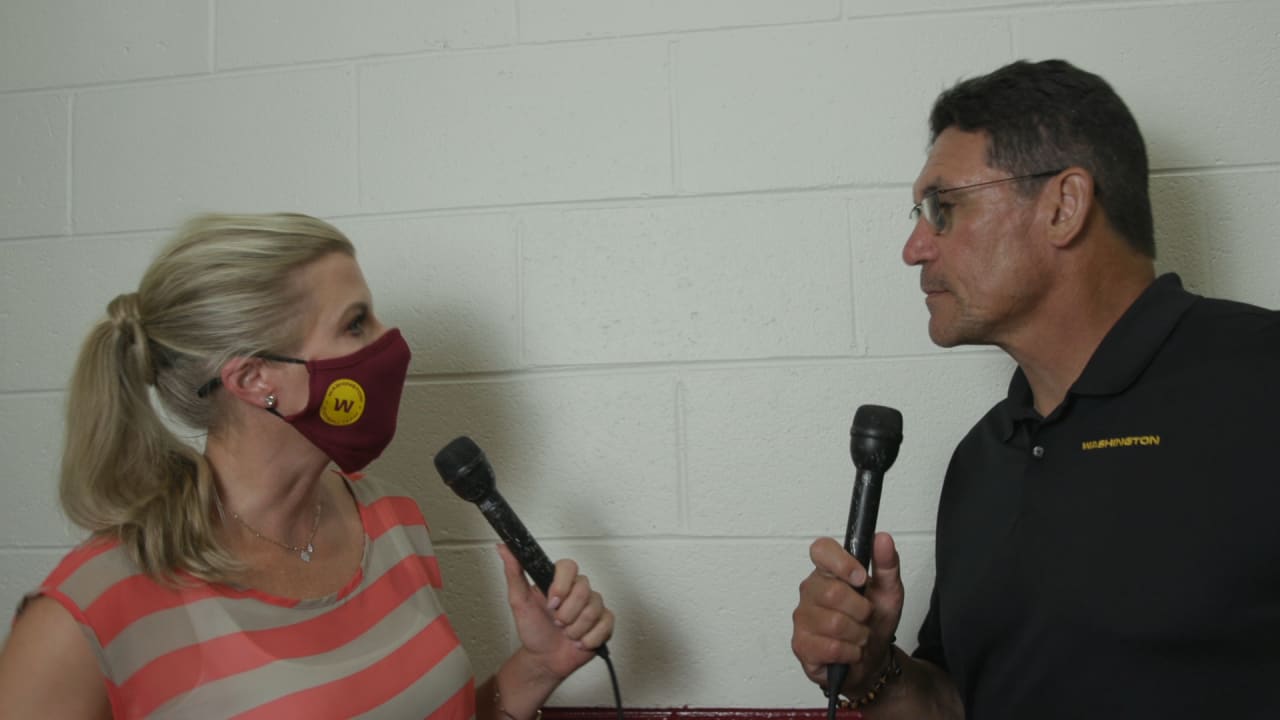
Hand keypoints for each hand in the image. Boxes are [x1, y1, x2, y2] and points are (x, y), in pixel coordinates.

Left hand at [499, 544, 613, 681]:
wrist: (544, 659)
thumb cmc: (534, 630)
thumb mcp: (519, 602)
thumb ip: (513, 573)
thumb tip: (503, 548)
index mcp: (559, 581)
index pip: (569, 566)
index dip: (562, 586)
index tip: (551, 603)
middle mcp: (578, 589)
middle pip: (583, 590)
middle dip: (566, 614)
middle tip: (556, 623)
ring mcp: (593, 605)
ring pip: (593, 610)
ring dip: (575, 629)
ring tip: (566, 634)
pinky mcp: (604, 622)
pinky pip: (606, 624)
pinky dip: (589, 638)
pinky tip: (579, 641)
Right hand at [791, 533, 903, 693]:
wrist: (871, 661)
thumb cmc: (874, 622)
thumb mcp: (889, 592)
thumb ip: (886, 565)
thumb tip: (882, 538)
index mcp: (828, 571)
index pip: (821, 550)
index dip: (842, 562)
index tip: (861, 578)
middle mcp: (810, 590)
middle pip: (834, 593)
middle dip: (861, 610)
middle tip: (865, 617)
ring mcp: (802, 617)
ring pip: (835, 623)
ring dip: (859, 635)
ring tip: (858, 636)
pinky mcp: (801, 645)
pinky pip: (832, 648)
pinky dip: (850, 653)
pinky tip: (849, 651)